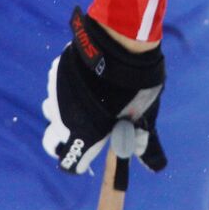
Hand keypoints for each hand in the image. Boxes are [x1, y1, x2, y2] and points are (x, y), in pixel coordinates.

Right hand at [42, 7, 166, 175]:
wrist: (121, 43)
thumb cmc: (136, 85)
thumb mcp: (145, 115)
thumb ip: (144, 142)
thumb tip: (156, 166)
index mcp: (84, 135)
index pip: (69, 163)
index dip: (78, 163)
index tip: (88, 157)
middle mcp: (63, 120)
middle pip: (52, 141)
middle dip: (65, 138)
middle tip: (85, 128)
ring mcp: (56, 95)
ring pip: (52, 111)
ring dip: (65, 109)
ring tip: (90, 97)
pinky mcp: (55, 73)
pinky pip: (57, 86)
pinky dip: (67, 86)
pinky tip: (88, 76)